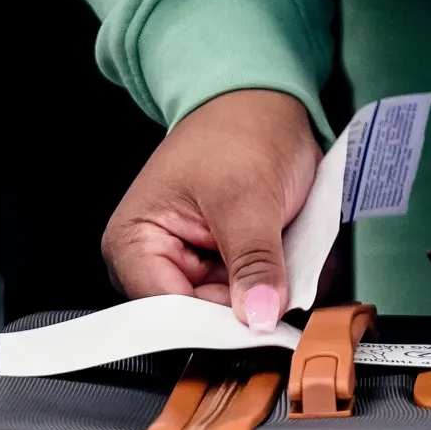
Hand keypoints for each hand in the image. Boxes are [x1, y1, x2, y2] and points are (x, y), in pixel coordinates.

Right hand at [101, 89, 320, 330]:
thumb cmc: (238, 132)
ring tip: (289, 245)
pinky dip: (287, 279)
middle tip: (286, 274)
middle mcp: (160, 261)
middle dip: (254, 303)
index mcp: (135, 242)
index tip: (259, 324)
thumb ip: (253, 262)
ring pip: (241, 309)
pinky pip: (262, 293)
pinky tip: (295, 249)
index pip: (168, 312)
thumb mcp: (248, 199)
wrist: (264, 105)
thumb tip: (259, 315)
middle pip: (207, 318)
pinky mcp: (231, 267)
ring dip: (276, 289)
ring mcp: (198, 267)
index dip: (215, 324)